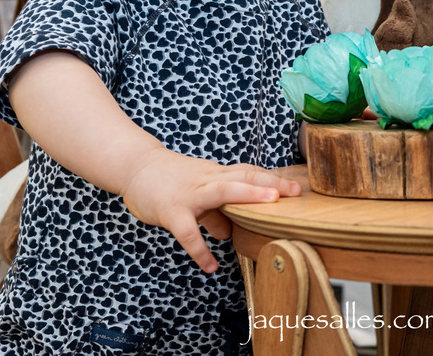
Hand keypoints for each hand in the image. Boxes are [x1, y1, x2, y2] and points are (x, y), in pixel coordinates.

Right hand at [120, 148, 300, 273]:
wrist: (135, 167)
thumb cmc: (168, 179)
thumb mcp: (196, 191)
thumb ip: (214, 212)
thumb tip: (229, 232)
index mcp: (215, 175)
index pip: (248, 172)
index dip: (272, 178)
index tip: (297, 186)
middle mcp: (207, 179)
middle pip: (243, 176)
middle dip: (270, 183)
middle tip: (295, 192)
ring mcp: (190, 194)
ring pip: (222, 191)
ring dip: (247, 196)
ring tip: (269, 205)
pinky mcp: (171, 210)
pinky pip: (188, 232)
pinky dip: (200, 250)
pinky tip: (211, 266)